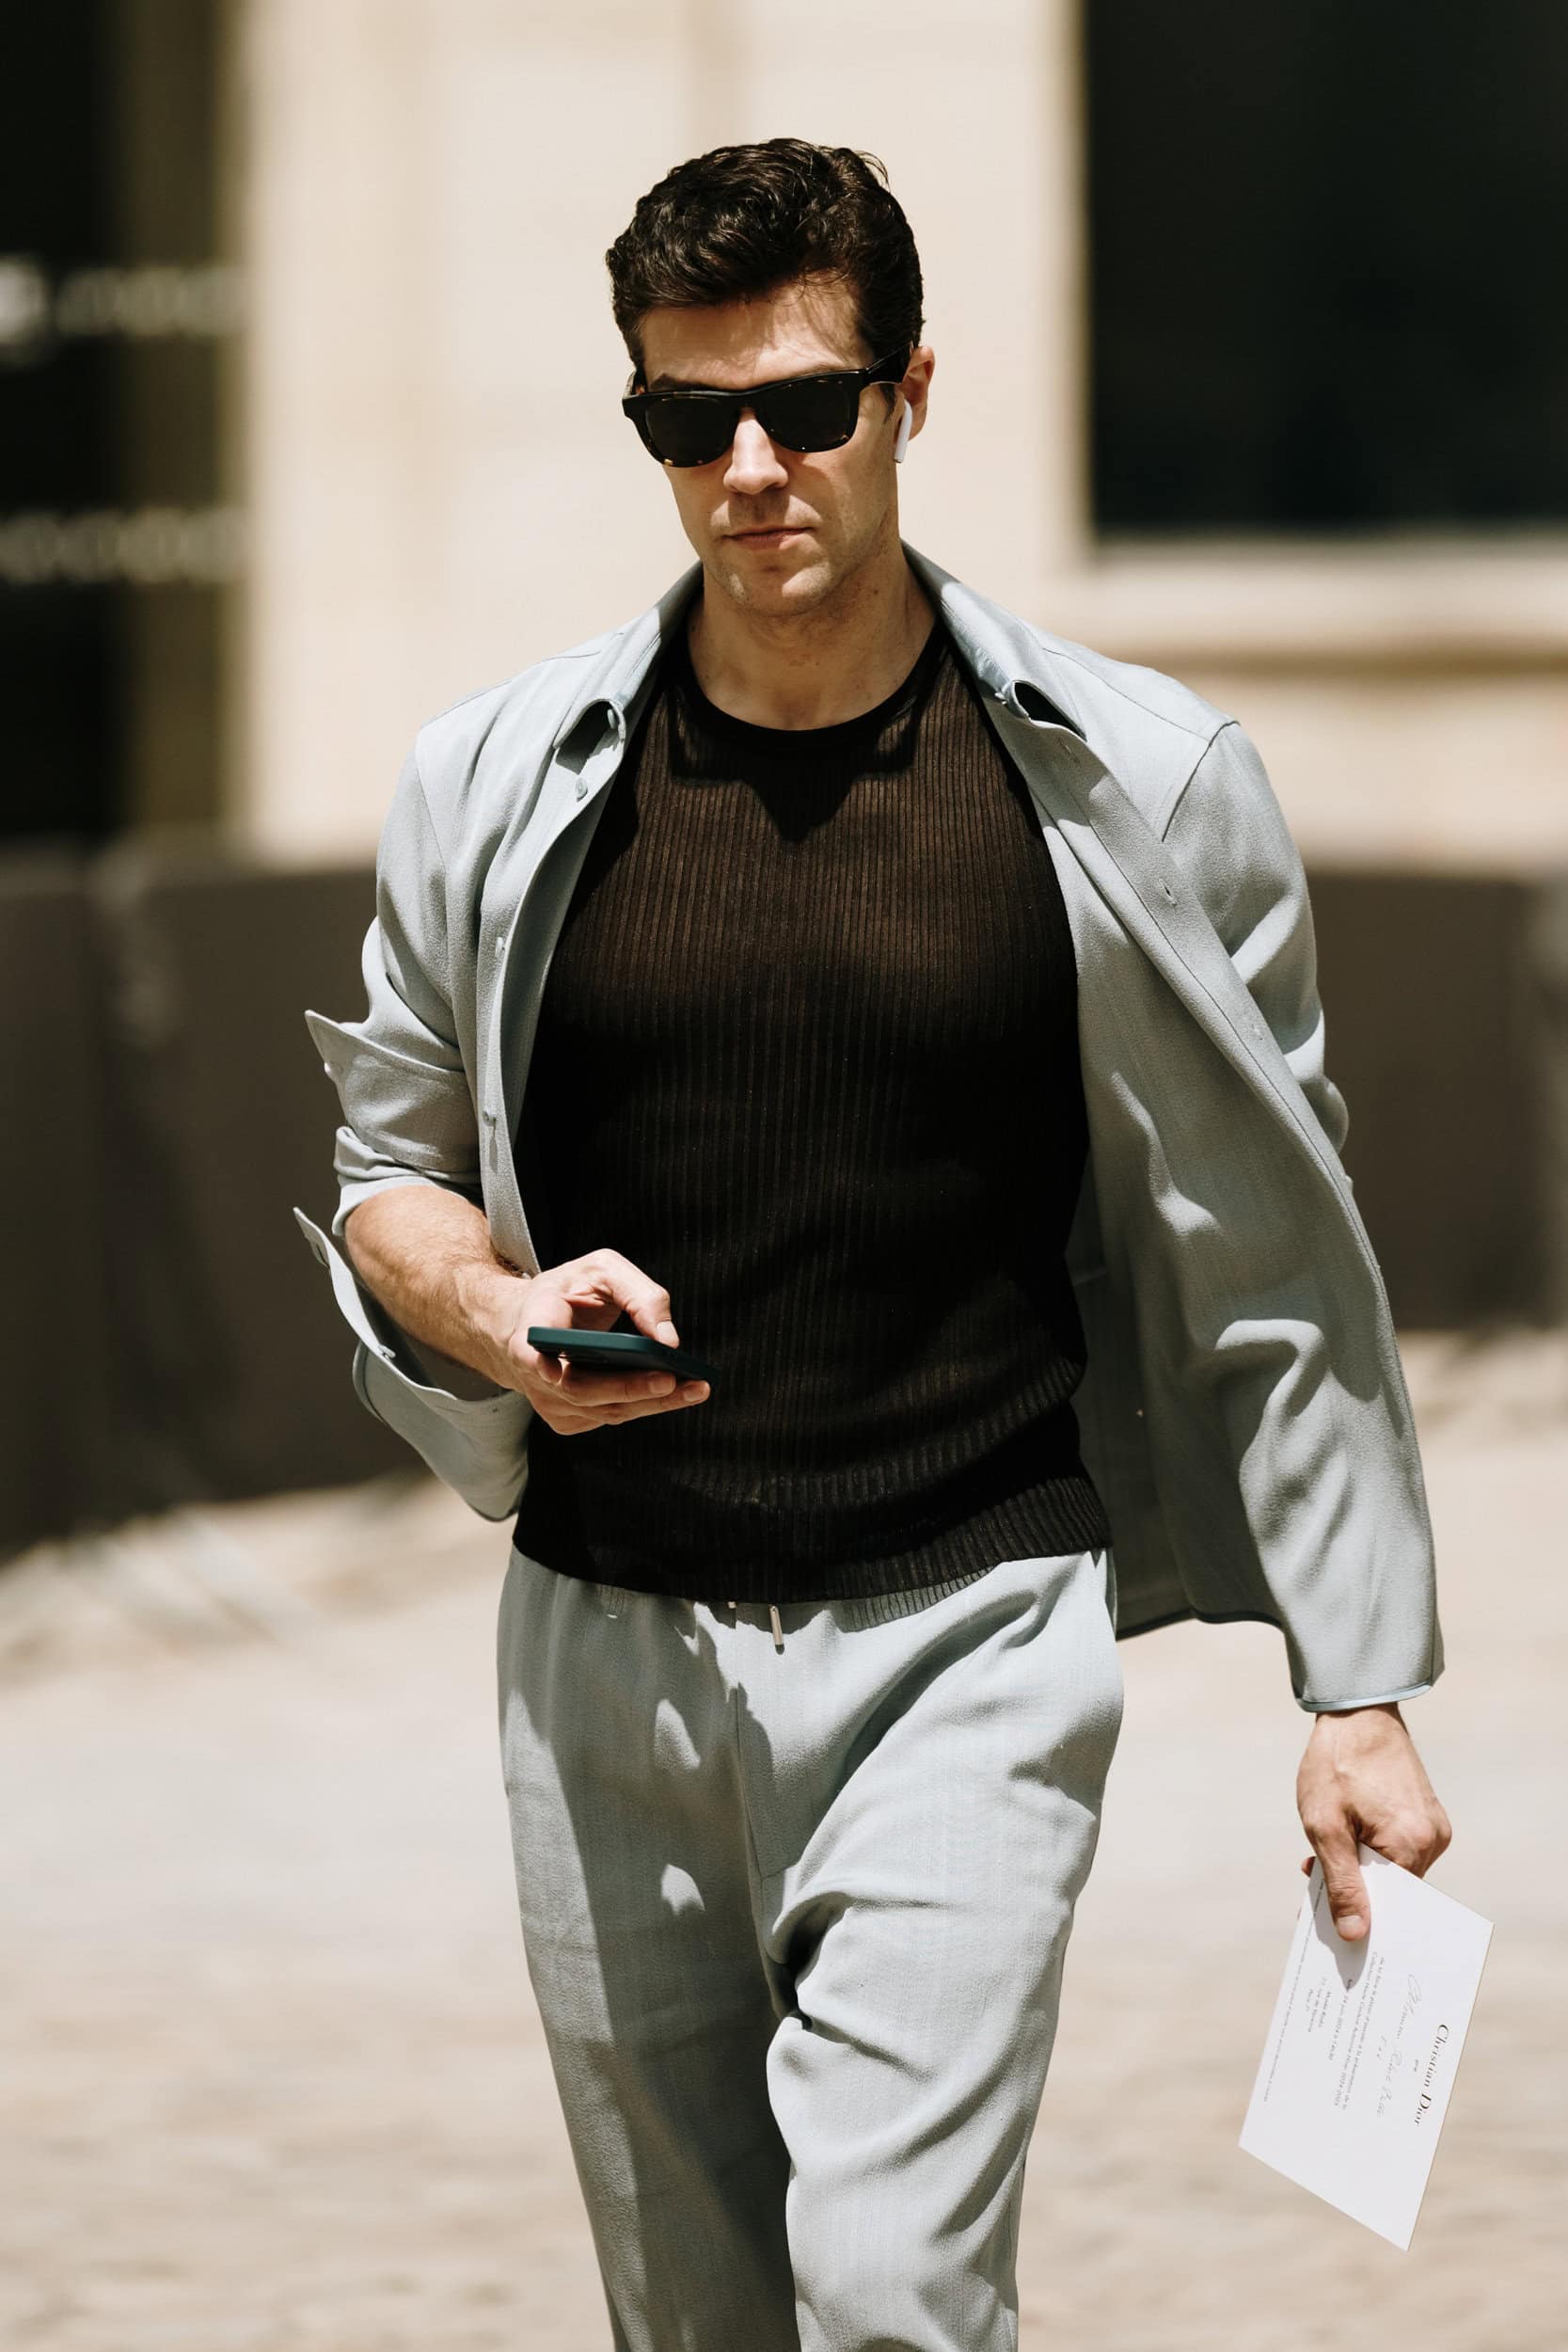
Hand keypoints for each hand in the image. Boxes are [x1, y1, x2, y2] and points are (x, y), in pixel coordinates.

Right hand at [493, 1246, 710, 1435]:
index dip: (538, 1362)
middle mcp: (533, 1370)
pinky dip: (644, 1405)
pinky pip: (610, 1415)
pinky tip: (675, 1393)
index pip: (526, 1349)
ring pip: (602, 1409)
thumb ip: (639, 1294)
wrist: (535, 1318)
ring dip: (651, 1402)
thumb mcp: (603, 1269)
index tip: (552, 1370)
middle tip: (671, 1379)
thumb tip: (668, 1341)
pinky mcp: (565, 1417)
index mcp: (532, 1323)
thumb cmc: (571, 1290)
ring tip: (693, 1388)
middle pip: (579, 1389)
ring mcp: (548, 1399)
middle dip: (629, 1387)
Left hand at [1296, 1703, 1451, 1941]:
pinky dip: (1370, 1852)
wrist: (1357, 1712)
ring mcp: (1433, 1829)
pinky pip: (1398, 1850)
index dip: (1360, 1920)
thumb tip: (1356, 1935)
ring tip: (1318, 1857)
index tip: (1330, 1934)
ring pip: (1393, 1870)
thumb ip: (1341, 1882)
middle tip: (1313, 1889)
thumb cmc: (1336, 1764)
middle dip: (1354, 1893)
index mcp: (1412, 1847)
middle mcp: (1432, 1842)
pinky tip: (1341, 1839)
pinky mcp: (1425, 1816)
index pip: (1392, 1908)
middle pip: (1393, 1890)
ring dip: (1357, 1869)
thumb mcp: (1325, 1826)